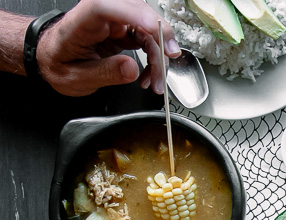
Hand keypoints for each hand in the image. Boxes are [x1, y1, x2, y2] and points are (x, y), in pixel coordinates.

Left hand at [35, 0, 180, 95]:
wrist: (53, 60)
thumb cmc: (59, 63)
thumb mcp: (76, 78)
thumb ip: (104, 73)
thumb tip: (132, 69)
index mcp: (81, 21)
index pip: (105, 7)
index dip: (133, 14)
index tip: (153, 29)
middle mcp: (101, 15)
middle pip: (137, 12)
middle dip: (159, 35)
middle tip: (167, 60)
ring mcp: (115, 21)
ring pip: (148, 28)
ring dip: (159, 55)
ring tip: (155, 81)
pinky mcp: (125, 30)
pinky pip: (148, 38)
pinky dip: (155, 57)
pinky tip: (151, 74)